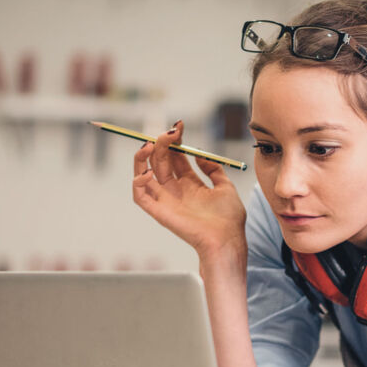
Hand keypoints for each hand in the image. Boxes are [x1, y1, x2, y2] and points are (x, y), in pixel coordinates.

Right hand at [132, 121, 246, 259]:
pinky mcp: (158, 211)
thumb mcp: (225, 187)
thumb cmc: (229, 219)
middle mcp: (175, 189)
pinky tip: (148, 172)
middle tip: (169, 132)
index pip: (176, 156)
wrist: (227, 240)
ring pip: (143, 173)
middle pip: (160, 160)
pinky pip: (140, 196)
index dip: (175, 140)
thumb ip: (214, 169)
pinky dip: (138, 182)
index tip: (179, 126)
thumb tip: (201, 155)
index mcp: (190, 183)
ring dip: (142, 156)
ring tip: (149, 144)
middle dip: (162, 142)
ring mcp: (165, 199)